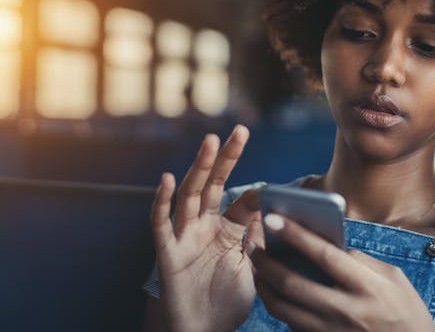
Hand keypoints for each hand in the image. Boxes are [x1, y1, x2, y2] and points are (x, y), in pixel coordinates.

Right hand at [150, 125, 263, 331]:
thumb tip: (273, 212)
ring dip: (199, 168)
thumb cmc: (226, 302)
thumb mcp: (252, 268)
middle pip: (213, 185)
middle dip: (225, 158)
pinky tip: (169, 179)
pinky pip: (161, 223)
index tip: (274, 188)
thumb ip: (258, 240)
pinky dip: (162, 201)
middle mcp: (203, 226)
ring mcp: (184, 236)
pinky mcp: (167, 252)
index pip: (240, 201)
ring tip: (211, 142)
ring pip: (190, 195)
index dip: (256, 193)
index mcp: (225, 230)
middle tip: (240, 131)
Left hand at [249, 214, 434, 331]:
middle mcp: (347, 311)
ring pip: (284, 308)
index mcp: (367, 288)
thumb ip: (360, 261)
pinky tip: (271, 290)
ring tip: (256, 266)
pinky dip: (278, 305)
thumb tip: (329, 246)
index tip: (272, 217)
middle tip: (252, 243)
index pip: (324, 255)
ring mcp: (332, 331)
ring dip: (264, 285)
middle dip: (267, 261)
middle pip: (294, 284)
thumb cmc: (407, 313)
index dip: (295, 235)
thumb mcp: (393, 279)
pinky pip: (291, 324)